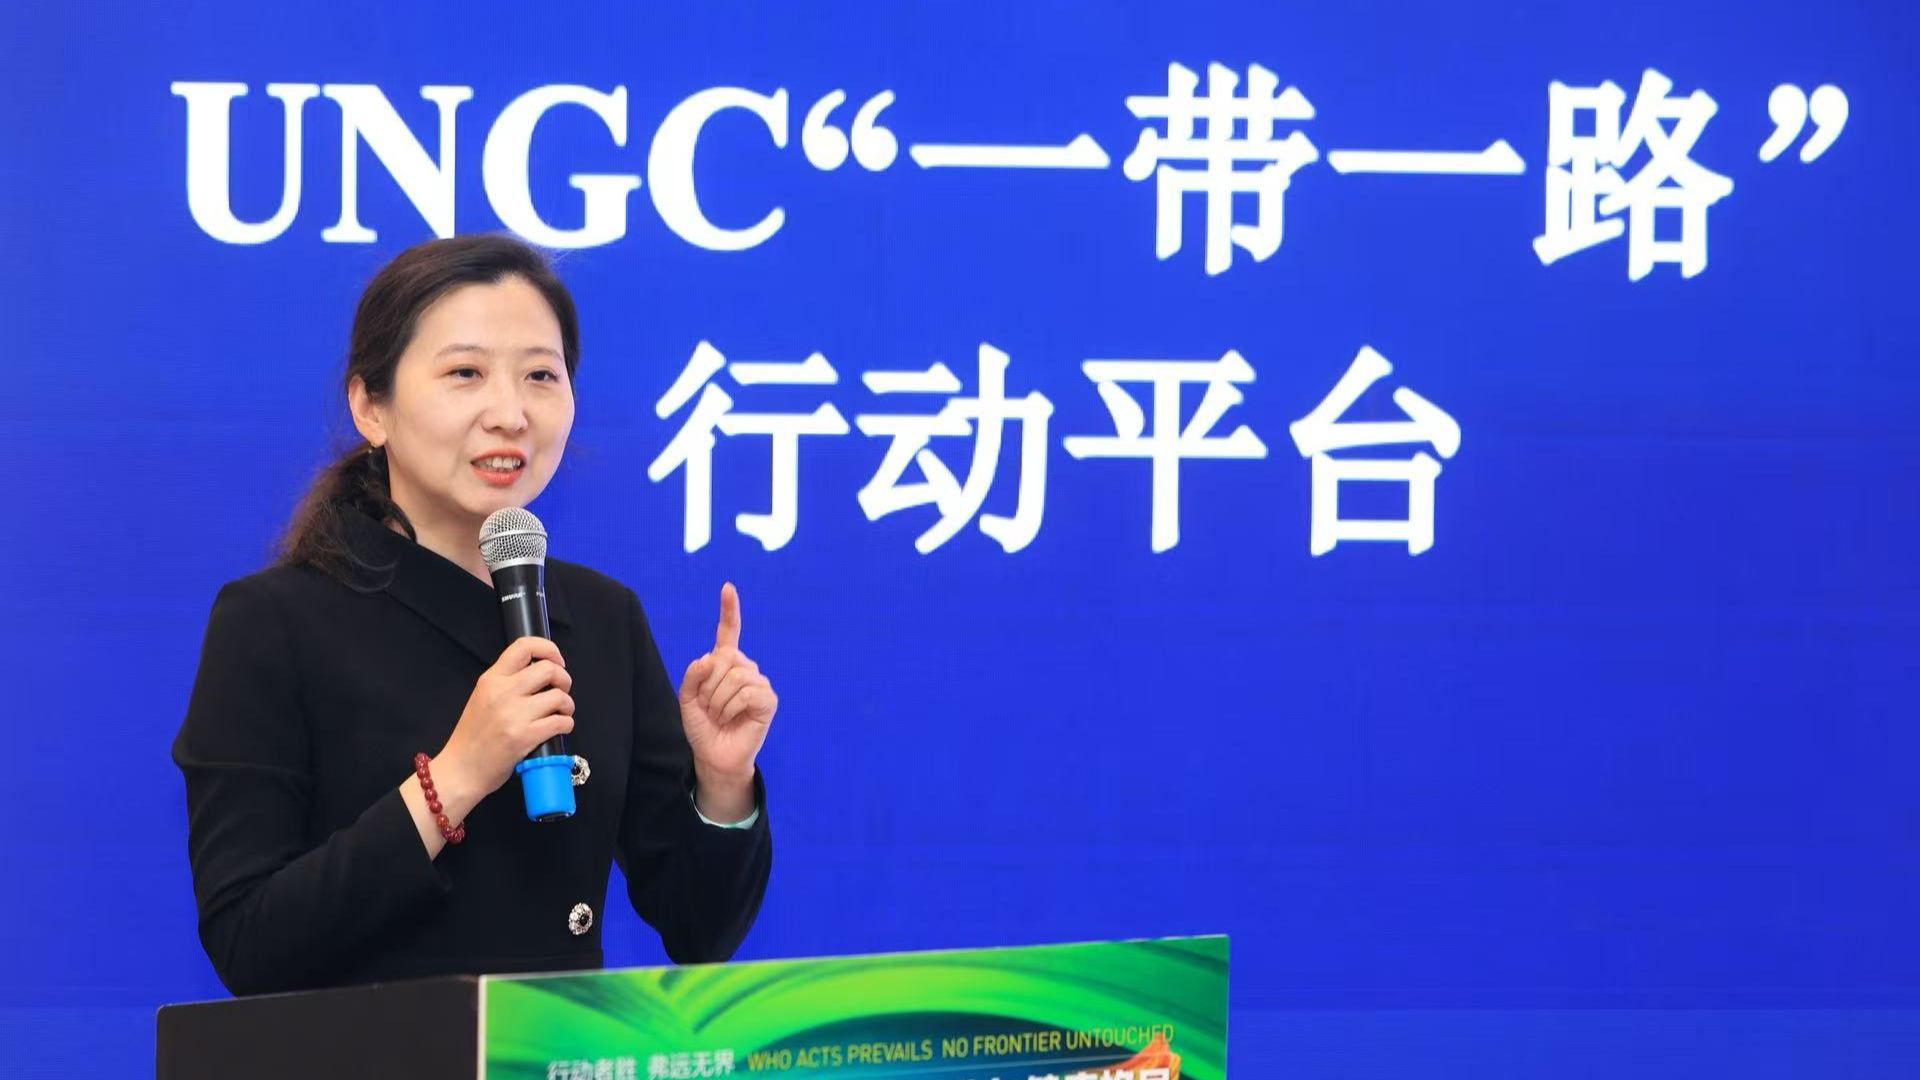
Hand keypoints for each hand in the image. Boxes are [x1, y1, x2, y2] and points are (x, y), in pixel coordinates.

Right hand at [436, 635, 575, 800]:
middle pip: (549, 669)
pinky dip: (566, 724)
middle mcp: (502, 693)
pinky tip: (560, 727)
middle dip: (564, 679)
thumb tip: (540, 673)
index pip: (524, 646)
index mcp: (491, 680)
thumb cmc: (472, 737)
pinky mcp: (524, 737)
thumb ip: (506, 683)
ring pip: (559, 696)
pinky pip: (560, 722)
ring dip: (567, 705)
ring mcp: (513, 715)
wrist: (460, 770)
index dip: (548, 648)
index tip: (556, 661)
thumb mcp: (482, 698)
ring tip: (561, 712)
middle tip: (561, 690)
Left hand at [678, 582, 776, 801]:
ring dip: (717, 701)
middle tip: (708, 706)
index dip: (729, 610)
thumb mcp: (686, 698)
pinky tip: (732, 717)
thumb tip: (712, 657)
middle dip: (707, 685)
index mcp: (724, 663)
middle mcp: (744, 668)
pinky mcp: (768, 699)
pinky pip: (747, 691)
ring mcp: (758, 682)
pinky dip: (732, 707)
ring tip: (720, 715)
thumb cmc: (703, 727)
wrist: (713, 755)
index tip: (727, 587)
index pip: (728, 632)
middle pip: (724, 658)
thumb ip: (692, 674)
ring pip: (734, 676)